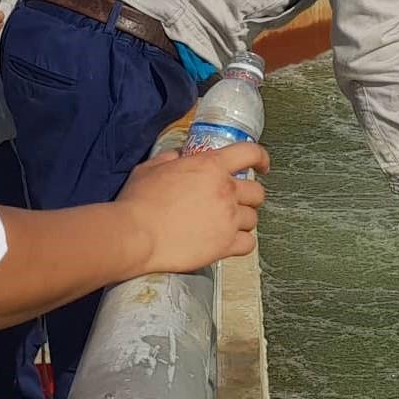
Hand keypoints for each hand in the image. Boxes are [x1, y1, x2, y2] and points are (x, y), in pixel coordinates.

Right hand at [116, 144, 268, 273]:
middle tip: (235, 204)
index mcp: (210, 165)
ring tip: (225, 225)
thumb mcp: (151, 168)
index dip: (261, 158)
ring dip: (242, 221)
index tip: (263, 166)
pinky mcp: (225, 245)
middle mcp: (225, 190)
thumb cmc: (138, 201)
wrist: (135, 234)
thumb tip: (179, 157)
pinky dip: (242, 243)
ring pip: (253, 219)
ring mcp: (228, 218)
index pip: (250, 153)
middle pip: (257, 193)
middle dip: (249, 198)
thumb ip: (170, 158)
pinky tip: (228, 243)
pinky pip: (249, 244)